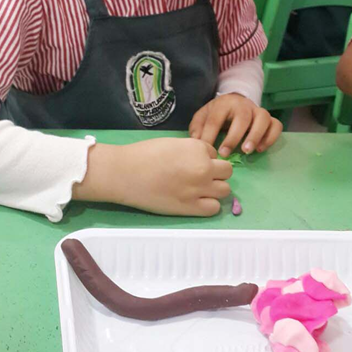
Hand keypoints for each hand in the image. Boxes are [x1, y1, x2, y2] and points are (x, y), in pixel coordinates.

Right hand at [74, 138, 232, 216]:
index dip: (204, 157)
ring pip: (225, 190)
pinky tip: (196, 201)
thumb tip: (201, 159)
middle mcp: (203, 168)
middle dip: (216, 172)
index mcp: (197, 149)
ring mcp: (199, 189)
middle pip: (226, 171)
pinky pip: (214, 208)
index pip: (214, 153)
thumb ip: (190, 150)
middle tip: (200, 176)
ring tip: (200, 189)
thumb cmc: (143, 154)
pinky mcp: (191, 207)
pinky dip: (209, 204)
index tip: (190, 162)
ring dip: (216, 189)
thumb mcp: (172, 143)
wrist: (125, 174)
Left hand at [189, 94, 282, 156]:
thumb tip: (197, 141)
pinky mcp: (269, 118)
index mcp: (224, 103)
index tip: (208, 151)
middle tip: (225, 154)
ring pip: (263, 118)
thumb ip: (198, 127)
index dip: (210, 135)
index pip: (216, 119)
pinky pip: (276, 125)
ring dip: (255, 136)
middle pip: (242, 117)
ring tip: (246, 151)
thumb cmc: (217, 113)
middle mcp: (243, 105)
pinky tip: (260, 149)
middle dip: (233, 137)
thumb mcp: (204, 116)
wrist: (234, 102)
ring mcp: (258, 111)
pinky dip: (270, 137)